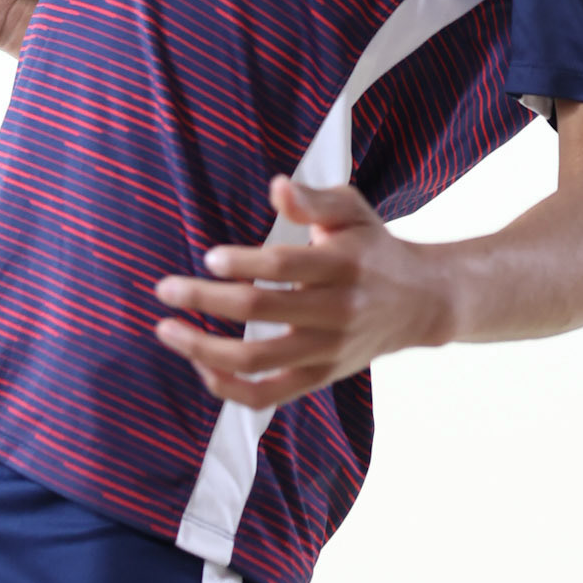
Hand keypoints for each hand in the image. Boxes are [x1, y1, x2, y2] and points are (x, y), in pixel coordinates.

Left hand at [152, 176, 448, 411]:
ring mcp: (327, 351)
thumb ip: (313, 200)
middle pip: (262, 310)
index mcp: (343, 265)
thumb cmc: (371, 247)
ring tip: (167, 330)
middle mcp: (337, 311)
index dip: (244, 263)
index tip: (209, 258)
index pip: (285, 267)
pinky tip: (201, 364)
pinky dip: (227, 388)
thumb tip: (277, 186)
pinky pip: (266, 395)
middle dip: (205, 300)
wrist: (418, 302)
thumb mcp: (352, 211)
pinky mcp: (319, 377)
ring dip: (204, 349)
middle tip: (164, 289)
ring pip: (257, 360)